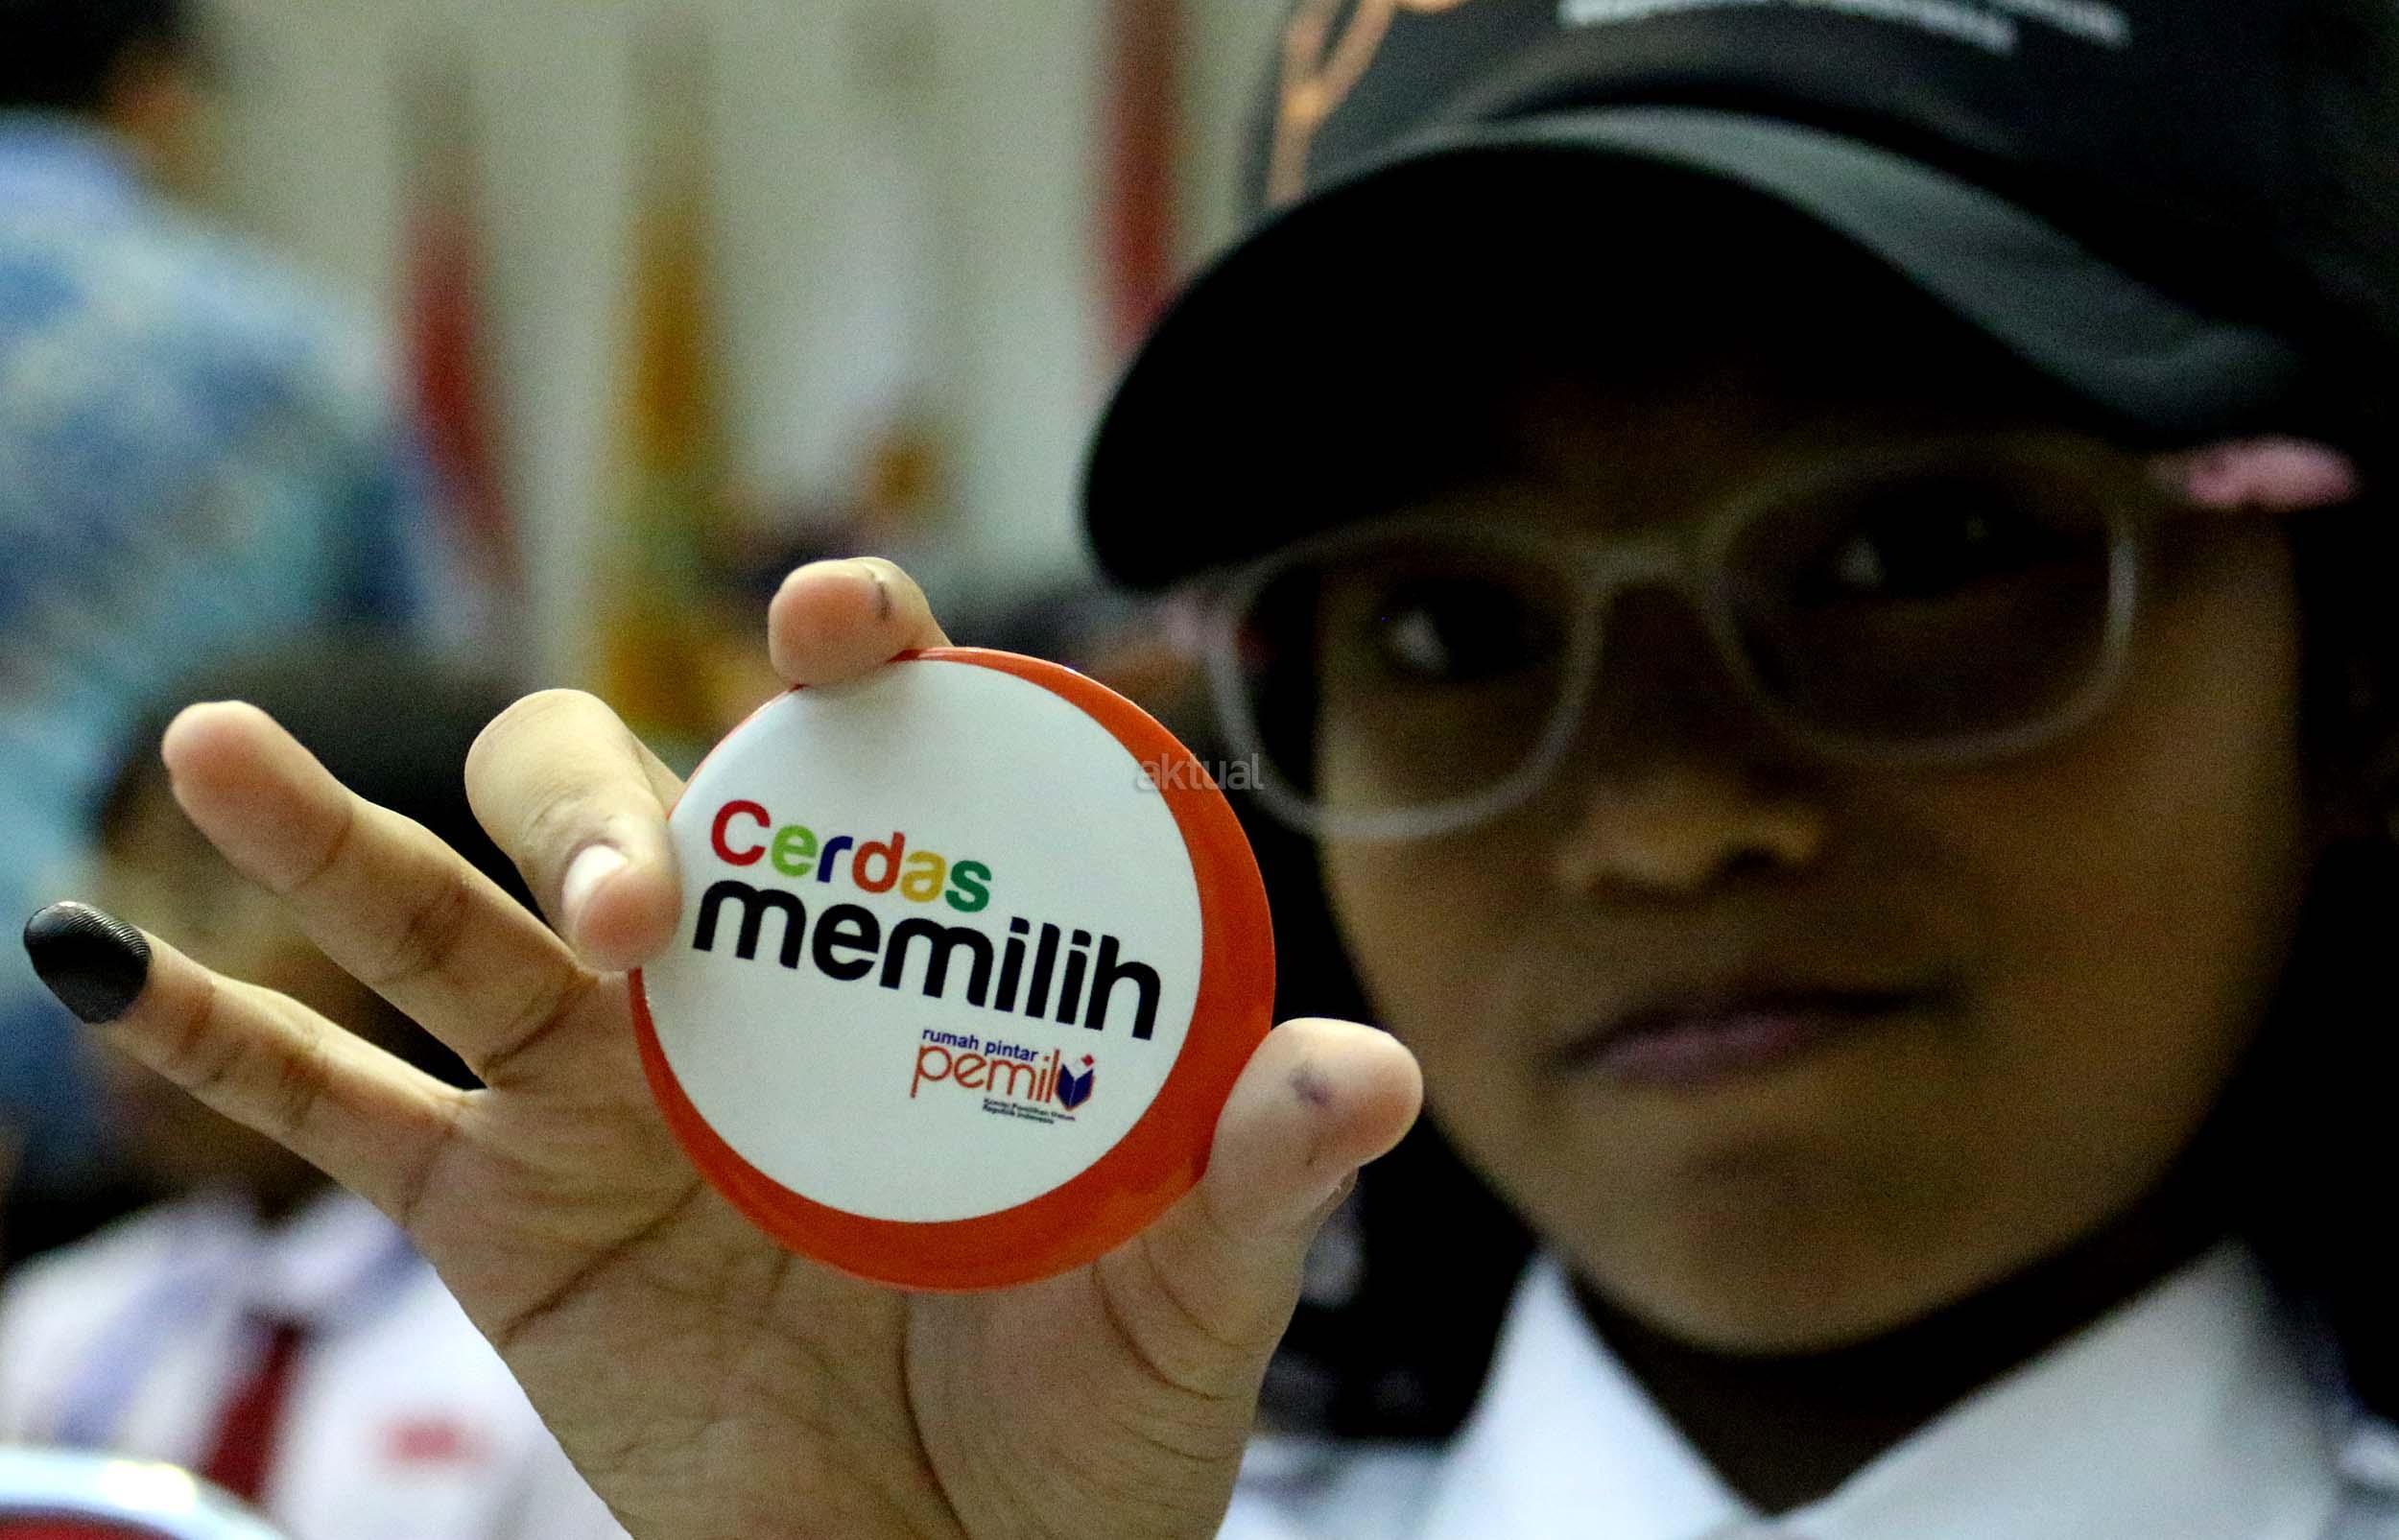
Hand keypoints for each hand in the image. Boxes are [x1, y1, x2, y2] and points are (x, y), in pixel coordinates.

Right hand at [41, 559, 1423, 1539]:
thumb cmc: (1092, 1425)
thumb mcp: (1183, 1292)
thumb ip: (1254, 1174)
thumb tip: (1374, 1073)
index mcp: (909, 961)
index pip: (874, 754)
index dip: (853, 648)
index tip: (844, 612)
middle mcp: (743, 989)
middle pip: (628, 806)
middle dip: (609, 813)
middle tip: (642, 918)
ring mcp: (603, 1093)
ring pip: (442, 923)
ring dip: (329, 832)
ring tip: (221, 746)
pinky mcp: (499, 1216)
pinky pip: (331, 1113)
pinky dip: (215, 1042)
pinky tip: (93, 964)